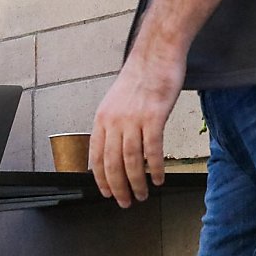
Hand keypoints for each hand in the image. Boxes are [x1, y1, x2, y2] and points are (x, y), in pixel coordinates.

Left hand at [89, 49, 182, 208]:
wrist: (156, 53)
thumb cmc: (140, 77)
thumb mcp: (116, 101)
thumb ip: (113, 124)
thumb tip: (113, 147)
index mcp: (102, 119)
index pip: (96, 157)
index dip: (101, 179)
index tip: (106, 193)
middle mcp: (114, 122)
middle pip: (112, 164)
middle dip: (118, 188)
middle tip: (125, 202)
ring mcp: (133, 120)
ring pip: (131, 161)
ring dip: (137, 183)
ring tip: (143, 195)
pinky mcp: (153, 117)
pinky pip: (152, 150)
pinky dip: (156, 168)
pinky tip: (159, 178)